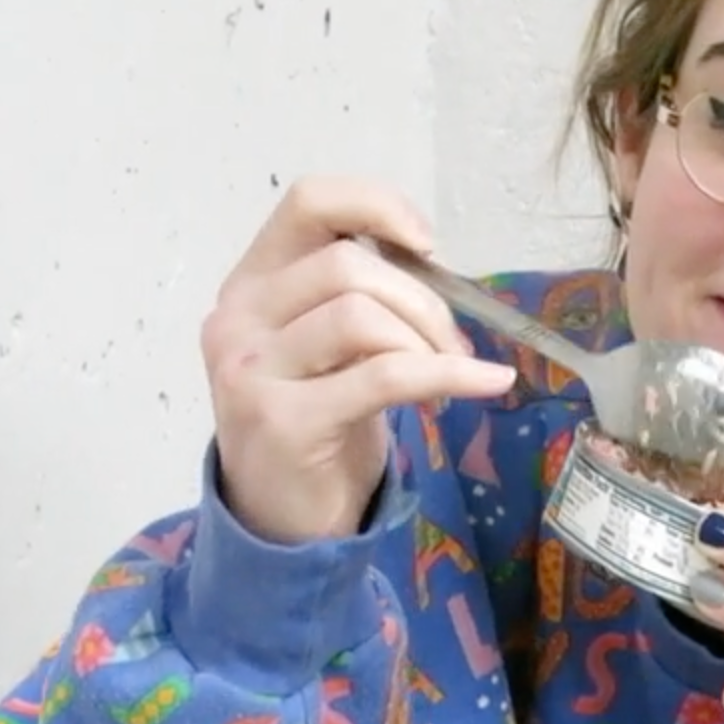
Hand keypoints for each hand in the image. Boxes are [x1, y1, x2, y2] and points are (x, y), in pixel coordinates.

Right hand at [201, 177, 516, 543]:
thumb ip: (357, 295)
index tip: (426, 245)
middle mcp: (238, 317)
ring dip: (427, 342)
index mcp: (250, 283)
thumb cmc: (318, 424)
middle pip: (349, 264)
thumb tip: (432, 266)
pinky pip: (384, 375)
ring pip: (362, 314)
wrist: (282, 521)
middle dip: (423, 301)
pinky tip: (485, 383)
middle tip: (452, 346)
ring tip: (447, 376)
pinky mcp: (282, 419)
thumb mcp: (327, 347)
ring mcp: (252, 369)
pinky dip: (449, 375)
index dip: (376, 205)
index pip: (308, 201)